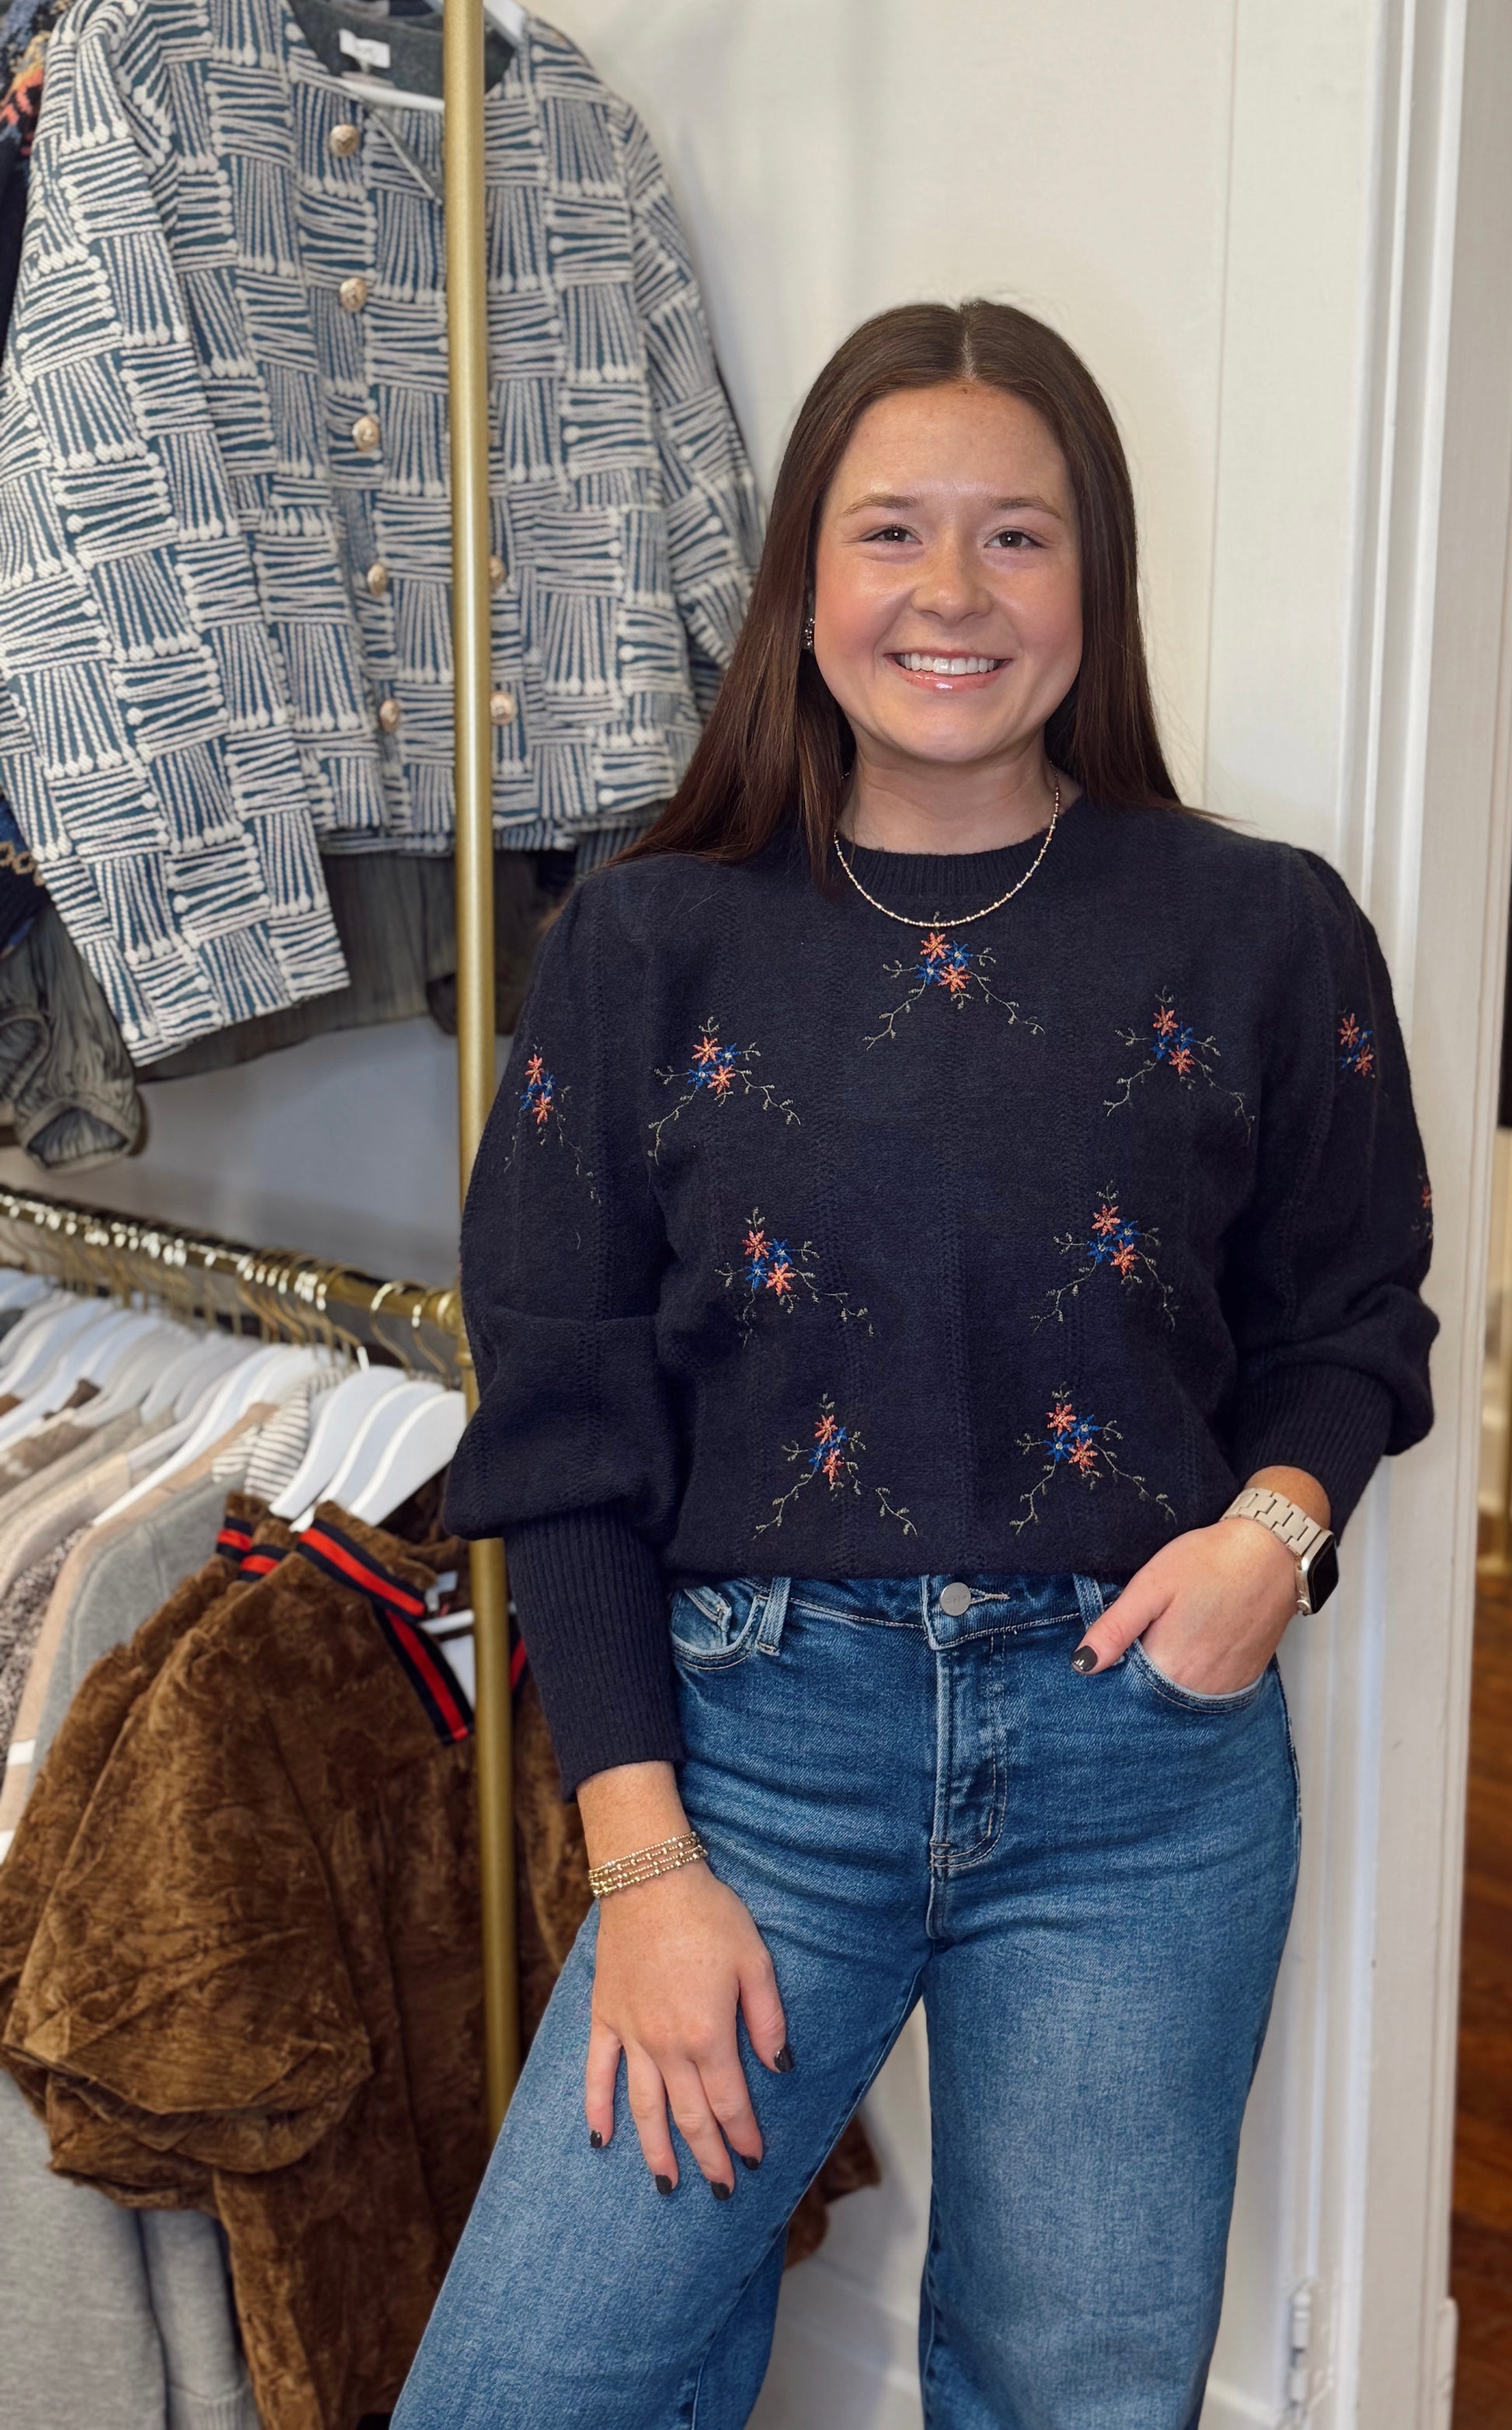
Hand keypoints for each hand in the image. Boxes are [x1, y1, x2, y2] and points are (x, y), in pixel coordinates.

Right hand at [585, 1857, 789, 2196]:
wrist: (649, 1879)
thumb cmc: (709, 1915)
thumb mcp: (755, 1962)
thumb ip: (768, 2020)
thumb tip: (780, 2066)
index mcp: (708, 2035)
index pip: (729, 2102)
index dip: (743, 2135)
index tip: (754, 2158)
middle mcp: (667, 2046)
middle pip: (689, 2116)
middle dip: (708, 2157)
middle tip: (721, 2188)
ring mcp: (632, 2035)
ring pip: (644, 2108)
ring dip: (656, 2151)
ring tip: (667, 2185)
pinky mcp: (605, 2018)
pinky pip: (598, 2073)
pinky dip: (597, 2109)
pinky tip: (601, 2140)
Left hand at [1073, 1514, 1299, 1694]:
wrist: (1272, 1552)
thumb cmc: (1211, 1562)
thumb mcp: (1151, 1585)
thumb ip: (1116, 1628)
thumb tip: (1082, 1664)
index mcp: (1169, 1667)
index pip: (1124, 1689)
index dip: (1114, 1669)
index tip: (1114, 1647)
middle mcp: (1198, 1688)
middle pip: (1153, 1696)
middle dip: (1139, 1675)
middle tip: (1147, 1633)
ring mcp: (1225, 1688)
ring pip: (1180, 1695)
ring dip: (1168, 1677)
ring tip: (1171, 1636)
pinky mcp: (1244, 1679)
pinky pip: (1209, 1691)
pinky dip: (1195, 1676)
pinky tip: (1194, 1645)